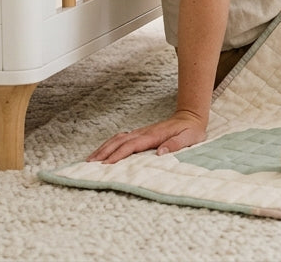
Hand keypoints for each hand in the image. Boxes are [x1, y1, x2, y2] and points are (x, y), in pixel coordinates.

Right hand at [88, 111, 205, 163]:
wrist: (191, 116)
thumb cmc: (191, 130)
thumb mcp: (189, 138)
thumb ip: (176, 145)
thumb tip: (160, 153)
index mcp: (153, 136)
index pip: (131, 146)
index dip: (118, 155)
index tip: (106, 164)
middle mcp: (144, 132)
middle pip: (119, 141)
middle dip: (104, 152)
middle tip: (90, 164)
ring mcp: (141, 132)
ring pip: (117, 138)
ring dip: (104, 148)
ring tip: (91, 160)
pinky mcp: (141, 133)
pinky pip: (121, 138)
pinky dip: (110, 144)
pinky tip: (103, 151)